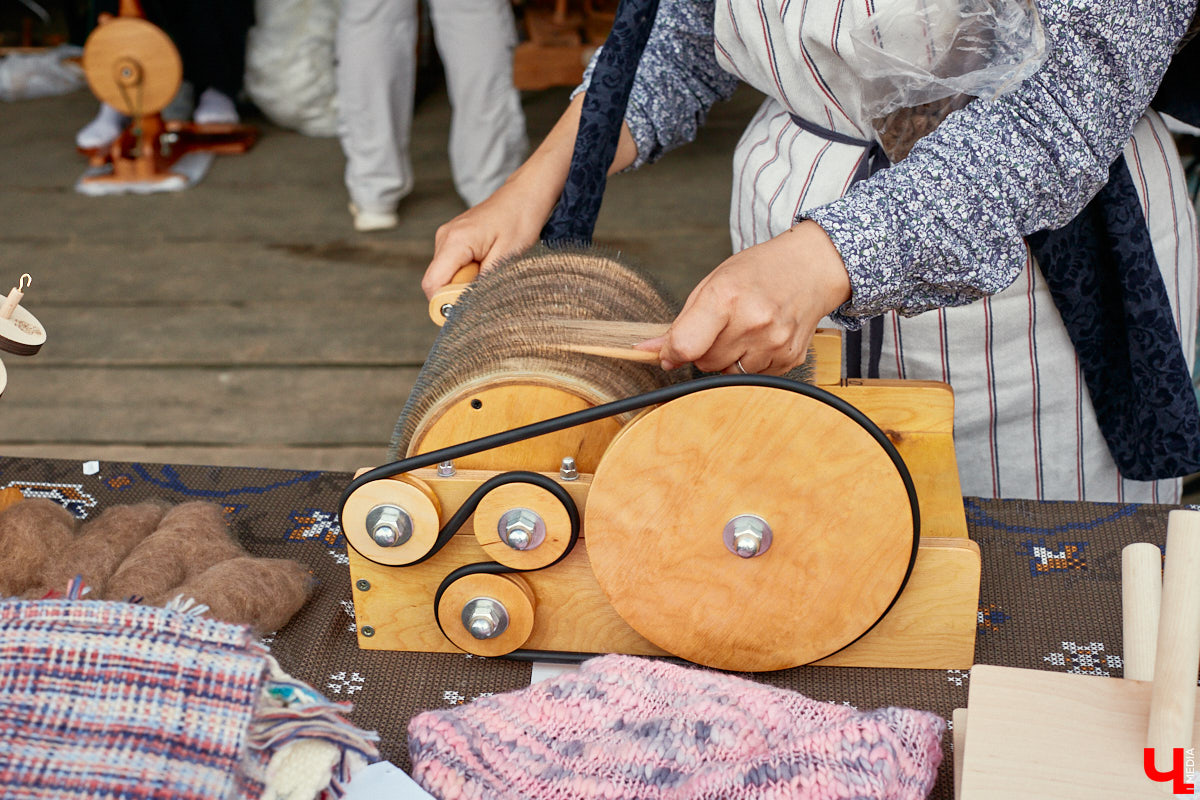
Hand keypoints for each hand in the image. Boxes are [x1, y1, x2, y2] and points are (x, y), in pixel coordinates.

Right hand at [421, 182, 550, 299]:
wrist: (525, 193)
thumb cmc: (521, 219)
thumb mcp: (507, 257)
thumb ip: (483, 284)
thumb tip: (467, 308)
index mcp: (455, 241)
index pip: (432, 285)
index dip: (445, 304)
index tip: (467, 310)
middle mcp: (445, 238)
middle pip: (437, 282)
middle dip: (459, 292)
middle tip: (488, 282)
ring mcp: (447, 237)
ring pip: (446, 275)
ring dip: (466, 282)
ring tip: (491, 267)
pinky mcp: (454, 239)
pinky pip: (453, 265)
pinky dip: (469, 272)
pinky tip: (488, 261)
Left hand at [639, 221, 851, 374]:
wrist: (811, 267)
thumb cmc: (759, 271)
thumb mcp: (714, 282)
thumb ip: (682, 321)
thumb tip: (653, 351)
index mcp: (727, 296)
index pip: (686, 345)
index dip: (672, 352)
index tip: (670, 352)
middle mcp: (753, 321)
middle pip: (704, 363)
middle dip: (703, 351)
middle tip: (719, 327)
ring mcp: (774, 342)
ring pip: (727, 374)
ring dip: (727, 359)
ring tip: (743, 330)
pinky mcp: (790, 358)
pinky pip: (753, 377)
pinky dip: (750, 363)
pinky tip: (761, 338)